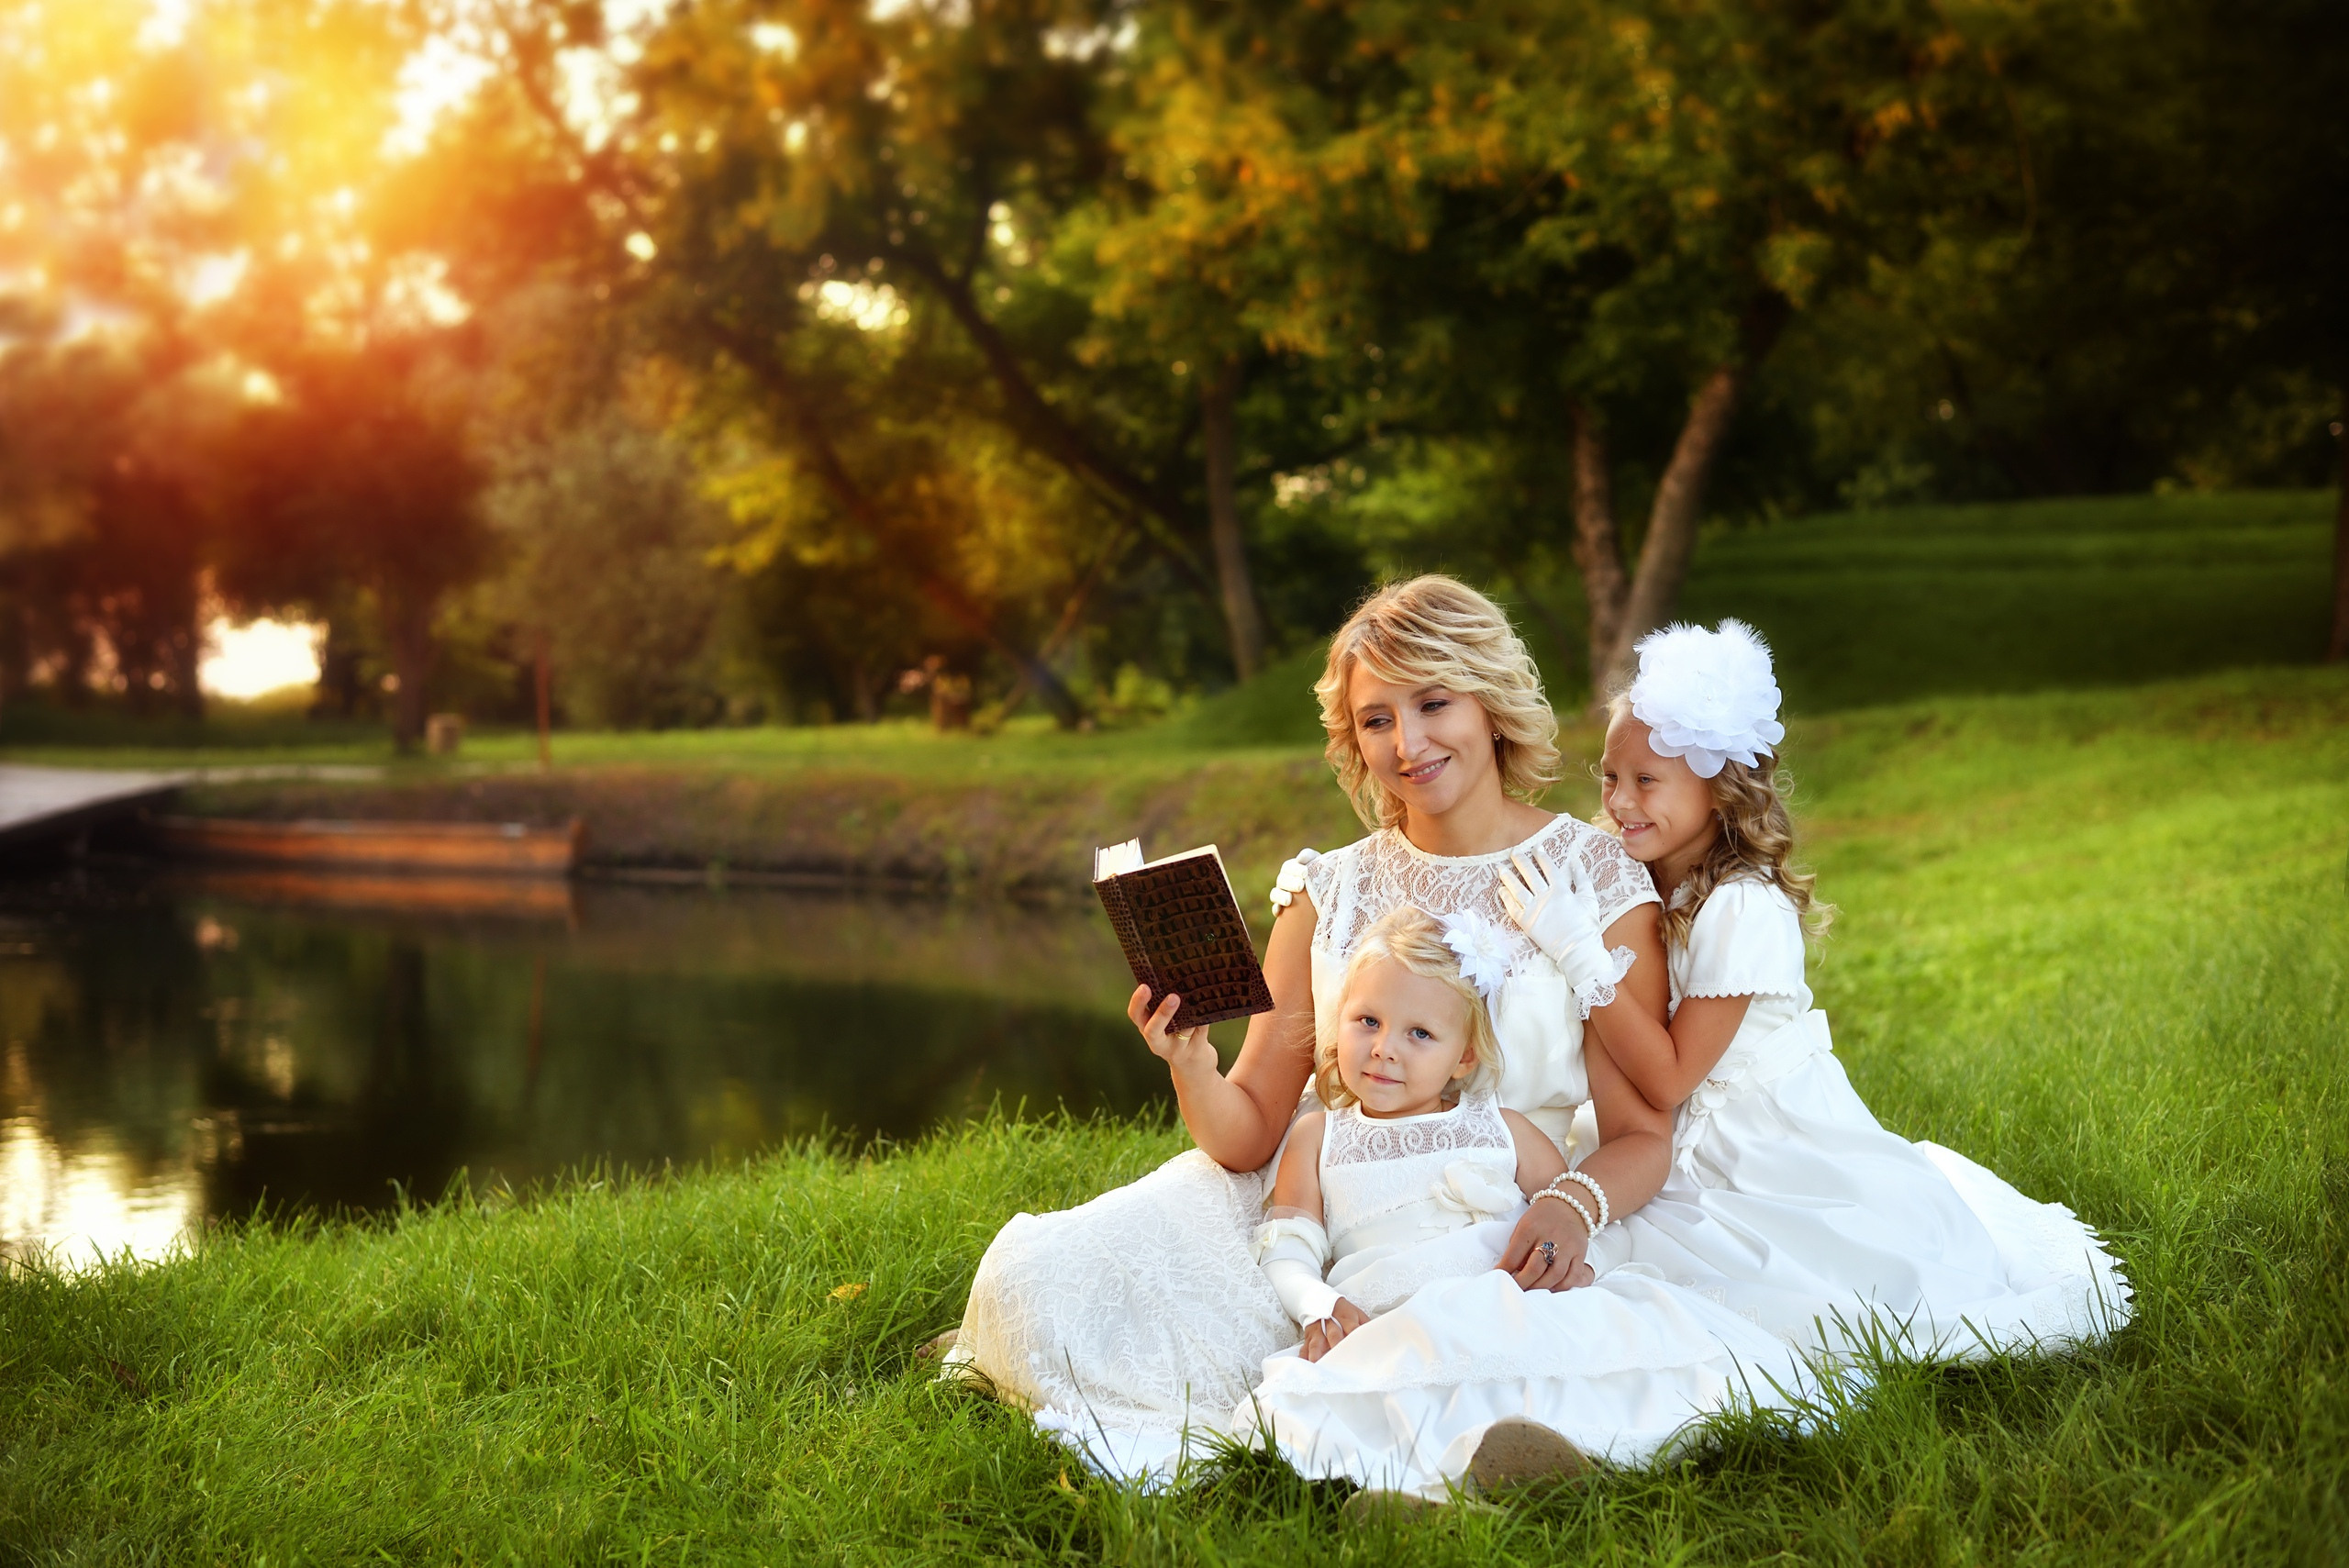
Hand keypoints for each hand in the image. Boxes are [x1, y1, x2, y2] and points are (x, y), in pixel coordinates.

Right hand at [1129, 986, 1215, 1078]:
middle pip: (1153, 1030)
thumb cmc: (1177, 1037)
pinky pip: (1200, 1031)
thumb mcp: (1166, 1026)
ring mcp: (1177, 1049)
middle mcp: (1159, 1043)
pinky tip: (1208, 1006)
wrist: (1194, 1069)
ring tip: (1195, 995)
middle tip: (1173, 997)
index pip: (1135, 1015)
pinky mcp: (1195, 1051)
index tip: (1145, 986)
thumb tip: (1177, 980)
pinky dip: (1204, 1018)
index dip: (1138, 1002)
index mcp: (1147, 1029)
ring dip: (1189, 1014)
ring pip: (1183, 1029)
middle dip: (1162, 1013)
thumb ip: (1166, 1008)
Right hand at [1299, 1297, 1369, 1361]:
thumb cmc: (1343, 1311)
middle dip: (1336, 1347)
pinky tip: (1307, 1367)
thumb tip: (1382, 1339)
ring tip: (1320, 1366)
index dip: (1355, 1338)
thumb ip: (1367, 1326)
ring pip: (1316, 1343)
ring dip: (1317, 1354)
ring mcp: (1317, 1330)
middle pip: (1334, 1335)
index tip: (1360, 1350)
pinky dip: (1305, 1358)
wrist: (1319, 1298)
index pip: (1352, 1328)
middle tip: (1341, 1362)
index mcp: (1346, 1316)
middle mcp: (1330, 1323)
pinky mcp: (1308, 1337)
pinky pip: (1304, 1348)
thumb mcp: (1357, 1314)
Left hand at [1496, 852, 1614, 996]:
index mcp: (1561, 890)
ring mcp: (1534, 910)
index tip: (1536, 848)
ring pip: (1517, 890)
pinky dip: (1506, 899)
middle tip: (1514, 852)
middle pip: (1530, 875)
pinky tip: (1501, 891)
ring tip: (1501, 869)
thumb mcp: (1589, 899)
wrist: (1578, 951)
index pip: (1549, 868)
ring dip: (1508, 878)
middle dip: (1521, 862)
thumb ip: (1582, 879)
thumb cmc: (1586, 926)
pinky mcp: (1526, 923)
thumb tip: (1575, 860)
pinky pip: (1512, 908)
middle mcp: (1545, 897)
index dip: (1542, 856)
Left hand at [1496, 1199, 1593, 1292]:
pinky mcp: (1580, 1253)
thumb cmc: (1541, 1217)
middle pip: (1535, 1268)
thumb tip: (1511, 1271)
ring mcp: (1567, 1246)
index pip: (1514, 1255)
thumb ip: (1517, 1247)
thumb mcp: (1523, 1224)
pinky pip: (1573, 1276)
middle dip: (1522, 1283)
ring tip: (1532, 1292)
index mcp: (1530, 1228)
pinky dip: (1562, 1287)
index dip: (1504, 1270)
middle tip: (1515, 1290)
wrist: (1570, 1205)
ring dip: (1541, 1288)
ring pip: (1555, 1275)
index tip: (1498, 1278)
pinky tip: (1552, 1289)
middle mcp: (1550, 1237)